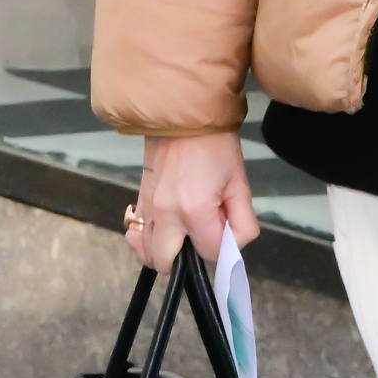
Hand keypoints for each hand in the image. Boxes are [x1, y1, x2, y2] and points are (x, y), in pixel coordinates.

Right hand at [126, 130, 259, 270]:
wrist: (181, 114)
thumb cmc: (216, 146)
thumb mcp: (240, 184)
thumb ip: (242, 222)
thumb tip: (232, 245)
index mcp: (194, 211)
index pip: (210, 254)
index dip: (224, 246)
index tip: (227, 225)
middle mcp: (165, 215)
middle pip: (168, 263)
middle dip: (188, 260)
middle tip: (202, 237)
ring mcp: (147, 207)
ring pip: (146, 252)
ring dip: (165, 253)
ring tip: (182, 237)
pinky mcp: (139, 198)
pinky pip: (135, 232)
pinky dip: (146, 239)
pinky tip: (163, 229)